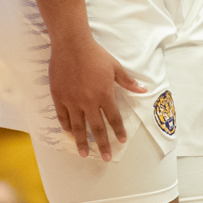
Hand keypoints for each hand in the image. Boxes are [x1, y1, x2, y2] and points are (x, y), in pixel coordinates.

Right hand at [48, 29, 146, 160]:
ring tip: (84, 154)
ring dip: (82, 142)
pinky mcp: (59, 97)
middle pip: (96, 128)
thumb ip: (128, 82)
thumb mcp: (115, 67)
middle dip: (102, 144)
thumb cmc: (95, 54)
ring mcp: (72, 100)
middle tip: (105, 158)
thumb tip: (144, 90)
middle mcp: (88, 101)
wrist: (71, 45)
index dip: (118, 131)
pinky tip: (70, 134)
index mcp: (104, 94)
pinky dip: (67, 127)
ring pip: (78, 126)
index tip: (121, 142)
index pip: (113, 118)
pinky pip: (62, 116)